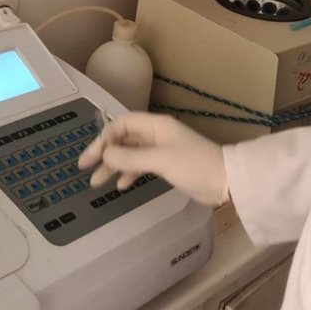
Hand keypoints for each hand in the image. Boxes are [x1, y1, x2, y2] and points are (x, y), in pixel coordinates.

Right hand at [78, 112, 228, 206]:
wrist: (225, 181)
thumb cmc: (194, 166)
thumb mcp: (160, 160)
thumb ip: (130, 158)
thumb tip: (105, 154)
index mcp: (156, 126)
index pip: (122, 124)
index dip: (104, 137)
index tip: (93, 156)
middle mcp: (157, 134)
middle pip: (123, 139)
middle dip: (104, 153)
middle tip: (85, 168)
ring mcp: (162, 150)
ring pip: (131, 154)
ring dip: (114, 166)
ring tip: (97, 183)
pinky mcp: (167, 165)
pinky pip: (141, 165)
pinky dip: (130, 173)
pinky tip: (122, 185)